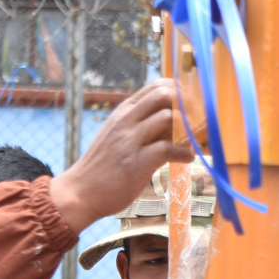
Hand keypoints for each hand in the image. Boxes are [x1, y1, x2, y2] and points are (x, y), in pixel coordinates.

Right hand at [49, 80, 192, 233]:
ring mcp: (130, 141)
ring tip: (195, 141)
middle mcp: (126, 121)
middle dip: (188, 105)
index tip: (193, 105)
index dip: (181, 91)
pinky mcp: (137, 163)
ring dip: (189, 129)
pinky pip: (168, 149)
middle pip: (164, 94)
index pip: (157, 86)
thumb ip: (142, 125)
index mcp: (123, 111)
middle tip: (198, 121)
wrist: (80, 192)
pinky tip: (188, 159)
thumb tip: (173, 120)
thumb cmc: (102, 166)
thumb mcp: (117, 136)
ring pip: (168, 117)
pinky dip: (185, 153)